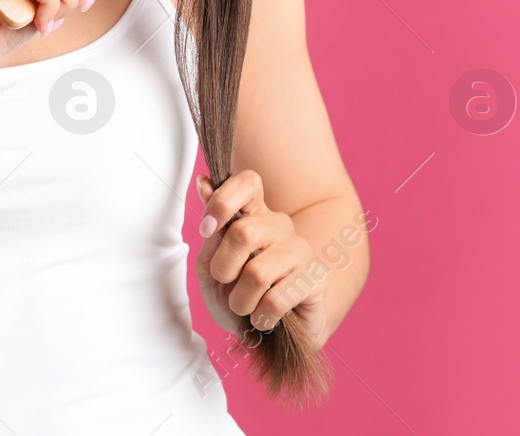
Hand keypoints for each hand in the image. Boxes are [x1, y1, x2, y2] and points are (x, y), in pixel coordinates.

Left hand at [193, 169, 326, 349]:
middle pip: (243, 232)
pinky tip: (264, 317)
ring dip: (240, 300)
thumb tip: (204, 184)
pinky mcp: (315, 280)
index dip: (223, 200)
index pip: (247, 182)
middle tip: (227, 284)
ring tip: (245, 306)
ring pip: (257, 272)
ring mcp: (301, 251)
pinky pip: (275, 300)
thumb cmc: (237, 296)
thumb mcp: (211, 266)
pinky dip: (260, 316)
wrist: (267, 337)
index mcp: (254, 215)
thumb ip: (212, 231)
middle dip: (223, 268)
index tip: (207, 228)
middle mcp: (280, 227)